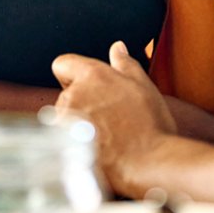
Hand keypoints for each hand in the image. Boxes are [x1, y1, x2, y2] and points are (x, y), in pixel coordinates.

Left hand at [53, 41, 176, 194]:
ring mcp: (65, 122)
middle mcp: (73, 95)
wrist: (149, 165)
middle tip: (109, 118)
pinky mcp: (62, 146)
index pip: (63, 64)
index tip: (87, 86)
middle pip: (65, 94)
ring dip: (77, 124)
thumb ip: (125, 64)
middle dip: (81, 103)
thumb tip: (117, 48)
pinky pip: (62, 140)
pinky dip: (75, 145)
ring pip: (63, 118)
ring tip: (106, 137)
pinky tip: (98, 151)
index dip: (73, 73)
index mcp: (92, 76)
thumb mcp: (144, 87)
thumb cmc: (151, 127)